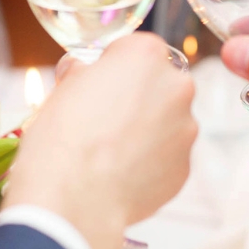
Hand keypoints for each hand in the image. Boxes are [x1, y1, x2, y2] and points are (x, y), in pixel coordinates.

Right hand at [4, 33, 196, 248]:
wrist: (73, 198)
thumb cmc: (63, 137)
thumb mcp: (63, 87)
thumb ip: (85, 72)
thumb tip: (85, 73)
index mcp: (146, 56)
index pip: (136, 49)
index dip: (114, 67)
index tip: (99, 83)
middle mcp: (176, 87)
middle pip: (159, 84)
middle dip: (137, 97)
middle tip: (104, 119)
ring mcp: (185, 129)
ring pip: (167, 121)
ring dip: (146, 130)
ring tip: (111, 152)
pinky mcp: (185, 167)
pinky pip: (168, 156)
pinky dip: (149, 162)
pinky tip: (120, 173)